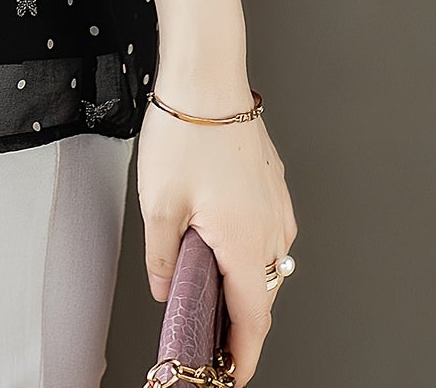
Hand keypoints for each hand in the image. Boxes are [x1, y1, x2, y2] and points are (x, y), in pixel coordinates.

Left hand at [137, 89, 297, 386]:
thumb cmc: (185, 132)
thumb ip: (161, 257)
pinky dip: (245, 248)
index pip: (253, 320)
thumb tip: (165, 290)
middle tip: (204, 333)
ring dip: (239, 280)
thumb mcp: (158, 203)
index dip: (243, 355)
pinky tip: (215, 235)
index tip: (230, 374)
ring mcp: (276, 206)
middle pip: (260, 294)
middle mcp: (271, 229)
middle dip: (235, 320)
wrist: (208, 77)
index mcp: (245, 242)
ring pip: (264, 263)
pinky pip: (266, 233)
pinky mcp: (272, 186)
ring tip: (203, 283)